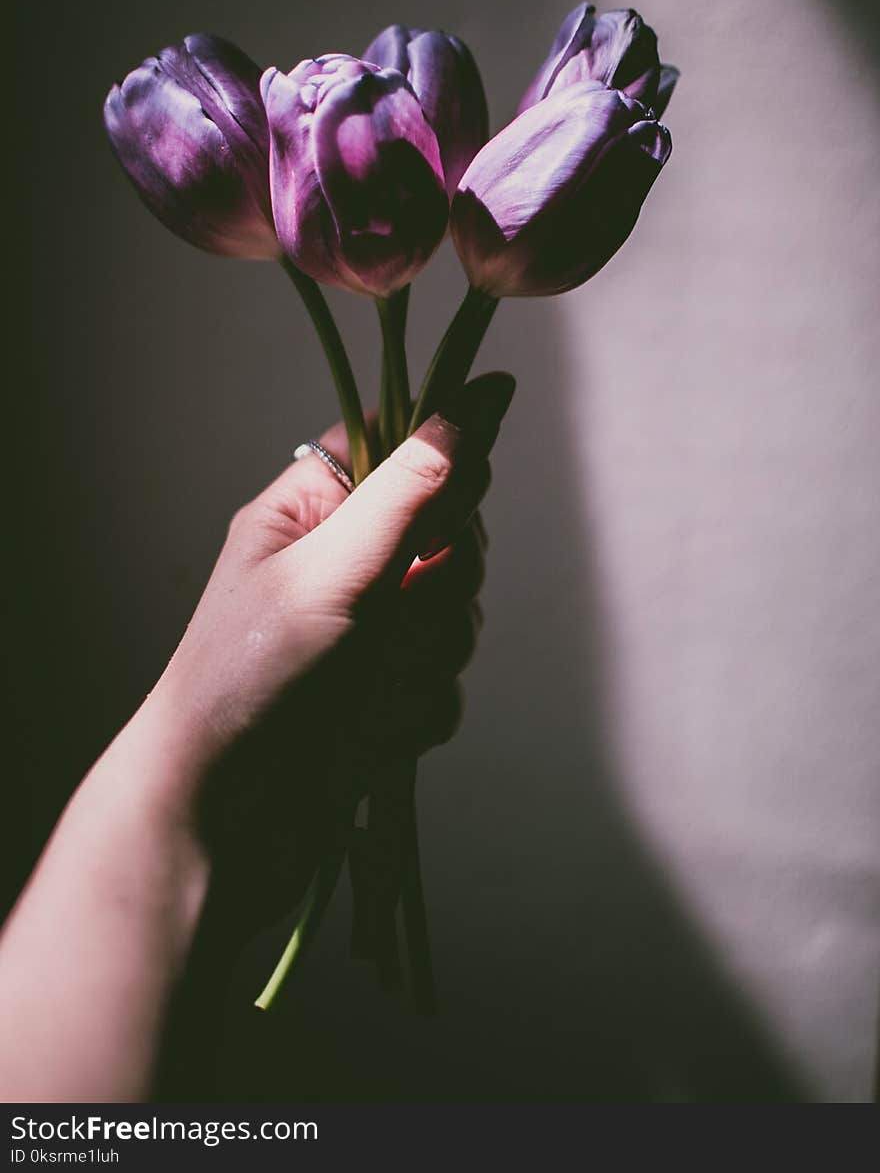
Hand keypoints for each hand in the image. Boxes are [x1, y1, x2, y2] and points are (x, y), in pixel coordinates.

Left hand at [143, 371, 515, 929]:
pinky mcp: (387, 695)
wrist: (224, 816)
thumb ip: (406, 495)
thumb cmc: (248, 678)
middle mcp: (343, 565)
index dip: (441, 467)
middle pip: (448, 535)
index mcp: (310, 514)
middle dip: (434, 586)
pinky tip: (369, 729)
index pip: (399, 451)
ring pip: (458, 614)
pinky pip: (448, 682)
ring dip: (423, 656)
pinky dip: (417, 708)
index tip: (455, 502)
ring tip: (366, 685)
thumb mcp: (327, 571)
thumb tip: (466, 413)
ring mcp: (368, 633)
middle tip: (389, 613)